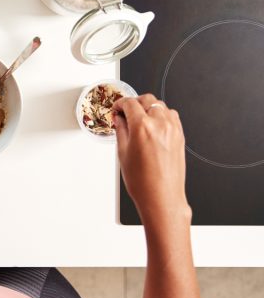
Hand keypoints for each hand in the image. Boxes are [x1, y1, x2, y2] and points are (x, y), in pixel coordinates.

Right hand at [113, 94, 190, 225]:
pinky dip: (161, 115)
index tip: (117, 109)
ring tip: (139, 119)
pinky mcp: (180, 135)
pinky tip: (152, 125)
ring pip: (160, 105)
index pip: (130, 103)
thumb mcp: (123, 153)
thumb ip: (121, 130)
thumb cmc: (143, 181)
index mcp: (142, 126)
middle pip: (147, 100)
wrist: (162, 197)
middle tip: (126, 112)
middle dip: (134, 103)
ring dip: (148, 107)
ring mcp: (173, 129)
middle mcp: (160, 124)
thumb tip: (119, 119)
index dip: (120, 104)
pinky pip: (171, 116)